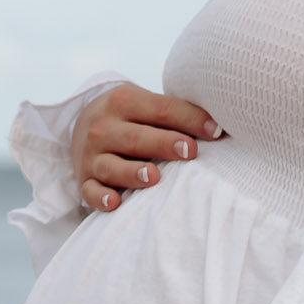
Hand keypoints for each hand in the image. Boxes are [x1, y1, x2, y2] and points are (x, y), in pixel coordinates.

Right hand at [71, 83, 222, 213]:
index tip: (216, 131)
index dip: (190, 119)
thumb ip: (176, 112)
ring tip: (154, 177)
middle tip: (190, 151)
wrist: (83, 124)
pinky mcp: (84, 179)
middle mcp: (103, 127)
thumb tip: (220, 127)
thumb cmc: (131, 117)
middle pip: (136, 137)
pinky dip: (100, 197)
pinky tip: (115, 202)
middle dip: (163, 143)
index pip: (161, 110)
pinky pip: (90, 191)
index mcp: (123, 101)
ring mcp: (91, 155)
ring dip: (131, 172)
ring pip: (111, 165)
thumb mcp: (145, 103)